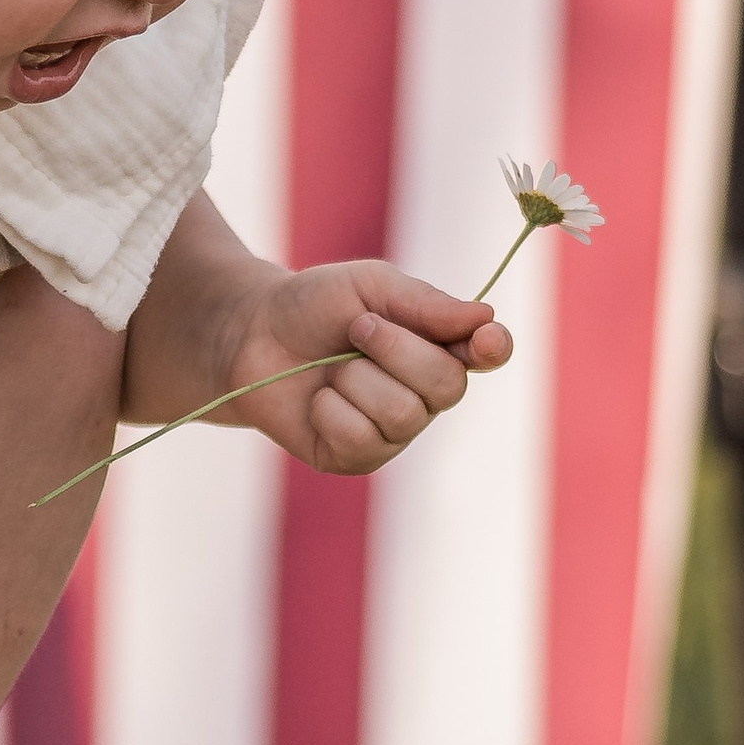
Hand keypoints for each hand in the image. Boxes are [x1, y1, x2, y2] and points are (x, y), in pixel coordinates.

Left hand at [215, 260, 509, 475]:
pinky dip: (330, 410)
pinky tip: (317, 400)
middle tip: (357, 328)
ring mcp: (393, 432)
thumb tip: (484, 316)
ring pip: (403, 414)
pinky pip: (360, 438)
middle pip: (447, 386)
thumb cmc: (314, 306)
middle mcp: (424, 394)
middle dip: (397, 350)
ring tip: (332, 367)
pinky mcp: (355, 458)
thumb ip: (424, 303)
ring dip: (357, 379)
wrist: (250, 335)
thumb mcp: (369, 286)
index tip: (485, 340)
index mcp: (438, 346)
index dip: (493, 349)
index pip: (488, 353)